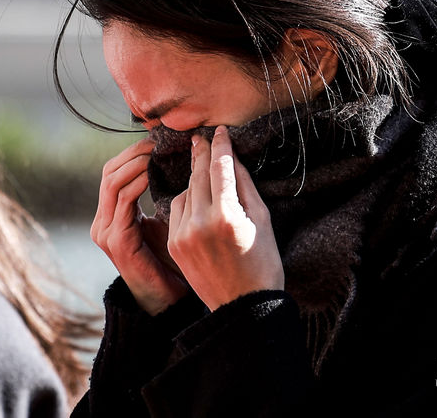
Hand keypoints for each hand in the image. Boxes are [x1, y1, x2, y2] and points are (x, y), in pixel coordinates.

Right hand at [91, 137, 188, 315]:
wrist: (171, 299)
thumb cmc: (174, 260)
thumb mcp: (169, 219)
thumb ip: (167, 193)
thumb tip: (184, 158)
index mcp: (113, 215)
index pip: (115, 171)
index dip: (135, 152)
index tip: (161, 138)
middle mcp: (104, 222)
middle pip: (110, 171)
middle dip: (134, 152)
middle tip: (160, 140)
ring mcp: (106, 232)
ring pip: (112, 182)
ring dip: (136, 162)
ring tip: (158, 151)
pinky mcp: (116, 242)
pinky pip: (122, 201)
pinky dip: (137, 182)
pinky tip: (154, 173)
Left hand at [167, 125, 283, 310]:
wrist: (243, 306)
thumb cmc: (262, 263)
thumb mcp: (262, 220)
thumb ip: (244, 186)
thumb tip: (230, 158)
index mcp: (226, 215)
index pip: (220, 168)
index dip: (220, 146)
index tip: (219, 131)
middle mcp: (200, 222)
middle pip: (198, 176)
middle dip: (201, 155)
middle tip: (201, 137)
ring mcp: (183, 234)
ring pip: (185, 192)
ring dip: (194, 180)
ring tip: (203, 171)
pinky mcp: (174, 244)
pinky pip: (176, 211)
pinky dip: (186, 201)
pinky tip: (196, 198)